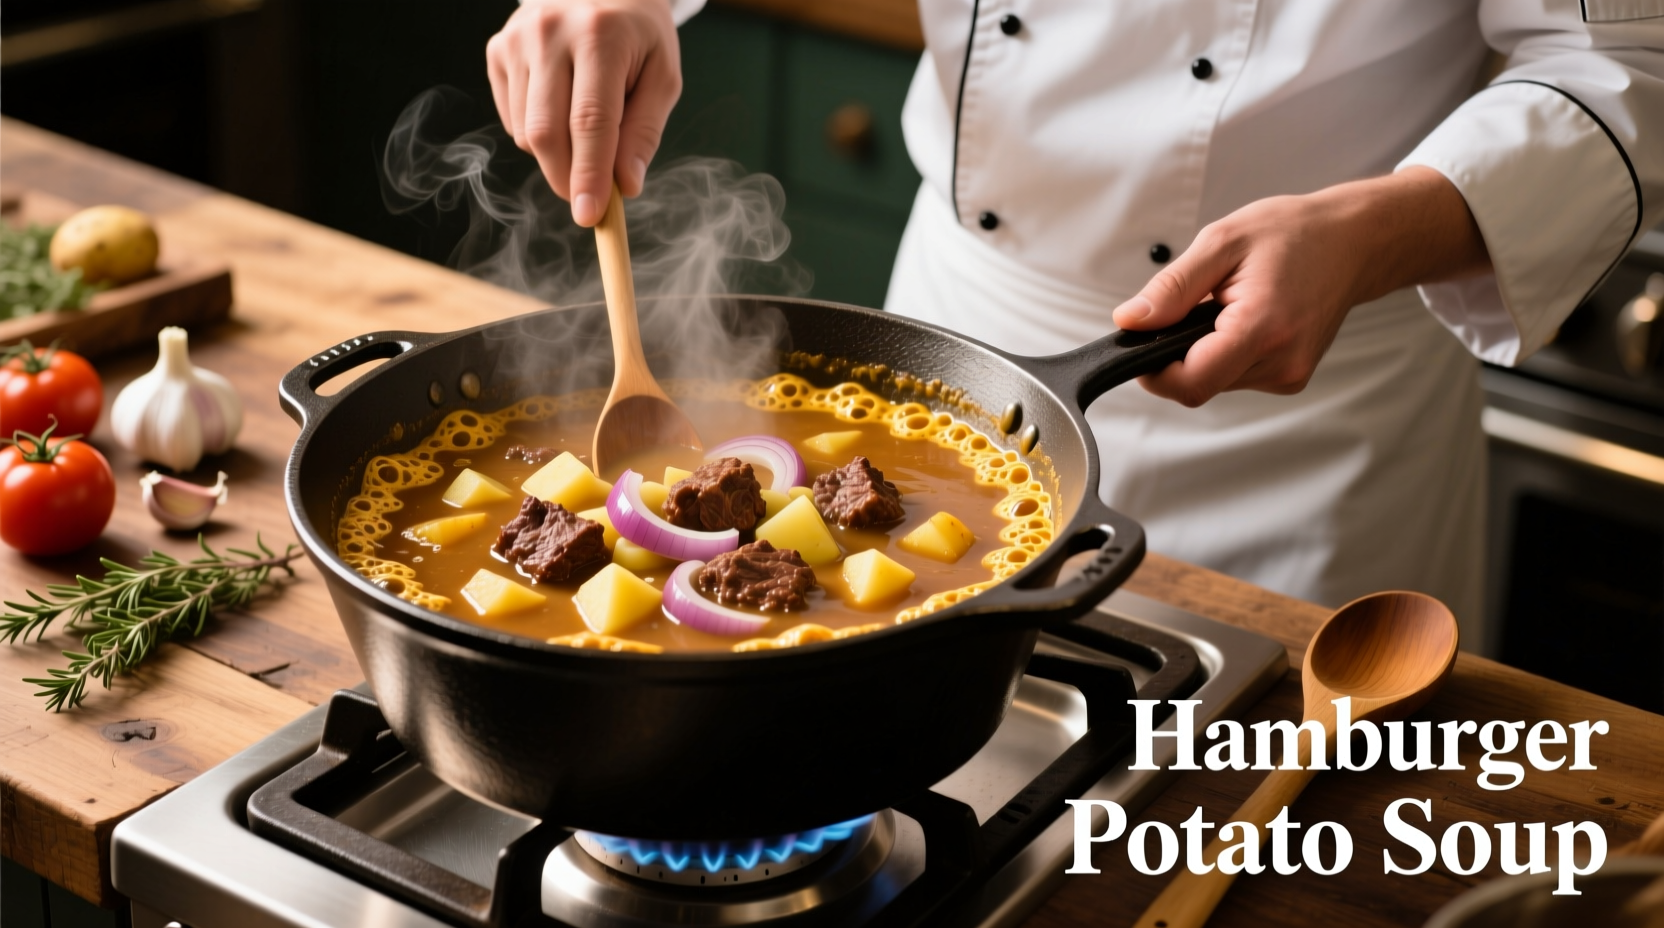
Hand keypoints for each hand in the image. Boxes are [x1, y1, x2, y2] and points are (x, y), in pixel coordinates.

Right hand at [487, 0, 681, 225]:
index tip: (590, 216)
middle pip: (547, 133)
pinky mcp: (497, 51)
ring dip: (558, 155)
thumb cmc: (638, 36)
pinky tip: (561, 106)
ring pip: (527, 133)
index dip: (589, 174)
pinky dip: (539, 134)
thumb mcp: (662, 76)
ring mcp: (516, 40)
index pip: (589, 120)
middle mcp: (549, 33)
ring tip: (586, 127)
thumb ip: (644, 132)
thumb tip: (624, 186)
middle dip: (568, 178)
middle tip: (590, 197)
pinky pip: (513, 120)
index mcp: (599, 36)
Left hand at [1110, 167, 1489, 406]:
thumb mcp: (1221, 243)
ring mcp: (1289, 374)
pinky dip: (1225, 352)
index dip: (1154, 370)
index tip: (1142, 343)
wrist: (1353, 241)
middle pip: (1199, 384)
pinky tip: (1242, 318)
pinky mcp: (1290, 377)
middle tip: (1192, 307)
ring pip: (1216, 382)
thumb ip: (1172, 288)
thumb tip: (1130, 321)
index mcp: (1262, 328)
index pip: (1190, 383)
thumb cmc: (1293, 234)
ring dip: (1203, 351)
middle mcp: (1281, 361)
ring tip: (1225, 306)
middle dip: (1178, 353)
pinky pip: (1236, 376)